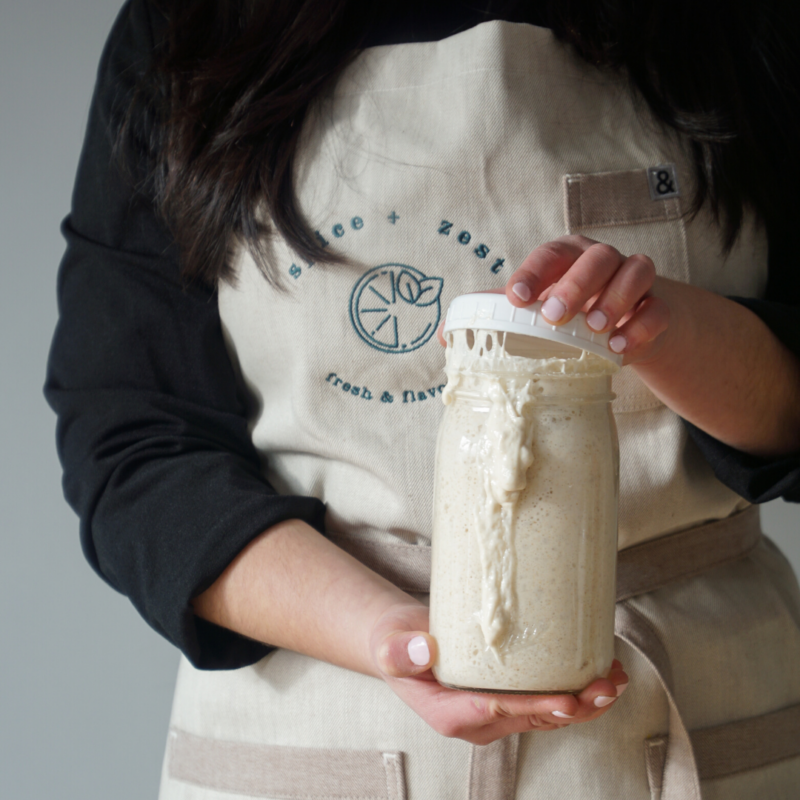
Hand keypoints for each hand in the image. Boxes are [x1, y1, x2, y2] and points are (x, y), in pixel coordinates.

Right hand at [369, 602, 628, 744]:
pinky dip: (575, 689)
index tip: (567, 701)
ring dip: (584, 701)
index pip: (498, 713)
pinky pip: (546, 699)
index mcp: (450, 714)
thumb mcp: (390, 644)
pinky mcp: (507, 695)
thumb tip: (424, 649)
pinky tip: (598, 672)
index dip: (535, 707)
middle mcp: (478, 720)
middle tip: (605, 686)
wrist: (402, 642)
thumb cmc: (396, 643)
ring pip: (547, 714)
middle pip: (532, 718)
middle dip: (574, 707)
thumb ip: (400, 651)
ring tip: (614, 679)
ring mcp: (495, 711)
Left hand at [503, 235, 669, 364]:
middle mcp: (603, 261)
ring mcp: (635, 282)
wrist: (628, 329)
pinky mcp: (658, 307)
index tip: (516, 299)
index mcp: (568, 257)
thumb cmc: (572, 314)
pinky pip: (657, 309)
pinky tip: (619, 347)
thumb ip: (501, 314)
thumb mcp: (536, 310)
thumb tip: (451, 332)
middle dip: (575, 285)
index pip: (550, 254)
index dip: (532, 273)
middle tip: (555, 315)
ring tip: (595, 329)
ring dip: (615, 298)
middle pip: (596, 257)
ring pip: (635, 272)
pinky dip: (641, 327)